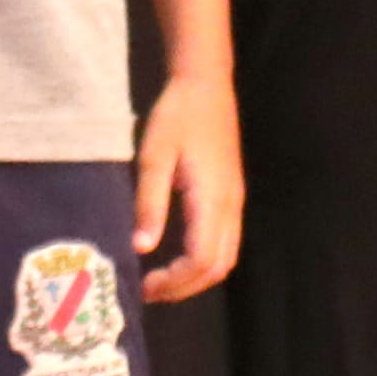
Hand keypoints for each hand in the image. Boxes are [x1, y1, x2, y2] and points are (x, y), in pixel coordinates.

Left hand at [133, 72, 245, 300]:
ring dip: (196, 278)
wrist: (206, 84)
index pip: (201, 259)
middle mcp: (230, 206)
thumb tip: (141, 248)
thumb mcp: (153, 156)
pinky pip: (226, 243)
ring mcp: (235, 202)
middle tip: (148, 291)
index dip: (174, 281)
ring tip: (161, 281)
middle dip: (184, 288)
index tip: (143, 283)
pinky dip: (204, 262)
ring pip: (226, 259)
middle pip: (217, 267)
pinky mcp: (232, 197)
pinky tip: (177, 257)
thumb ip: (148, 203)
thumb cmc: (176, 116)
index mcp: (211, 198)